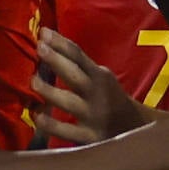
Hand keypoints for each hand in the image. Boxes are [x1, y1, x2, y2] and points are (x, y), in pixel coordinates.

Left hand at [31, 28, 143, 145]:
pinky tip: (37, 116)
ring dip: (51, 91)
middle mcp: (97, 93)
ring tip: (33, 81)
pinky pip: (67, 131)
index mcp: (99, 76)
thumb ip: (79, 68)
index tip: (43, 32)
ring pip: (70, 102)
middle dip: (57, 60)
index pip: (79, 56)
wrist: (135, 128)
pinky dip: (51, 124)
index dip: (61, 43)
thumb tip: (45, 46)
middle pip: (75, 75)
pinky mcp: (90, 137)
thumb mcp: (101, 79)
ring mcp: (93, 115)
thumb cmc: (108, 99)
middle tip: (39, 48)